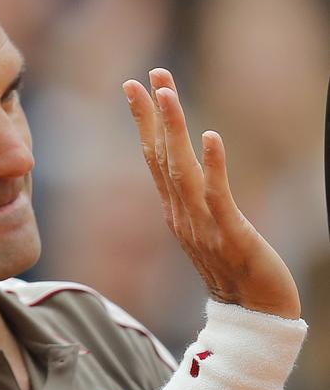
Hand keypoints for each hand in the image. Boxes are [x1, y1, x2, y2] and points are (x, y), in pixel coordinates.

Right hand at [122, 68, 300, 319]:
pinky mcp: (231, 236)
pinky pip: (218, 197)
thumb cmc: (230, 268)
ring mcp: (201, 225)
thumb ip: (188, 198)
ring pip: (181, 171)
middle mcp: (179, 213)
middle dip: (152, 114)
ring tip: (168, 93)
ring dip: (173, 130)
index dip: (144, 120)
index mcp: (173, 209)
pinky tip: (209, 137)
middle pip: (160, 157)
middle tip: (146, 76)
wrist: (252, 313)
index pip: (153, 156)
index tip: (135, 86)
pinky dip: (212, 167)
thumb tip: (178, 167)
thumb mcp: (202, 228)